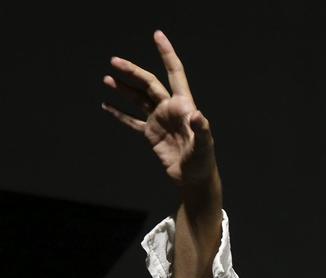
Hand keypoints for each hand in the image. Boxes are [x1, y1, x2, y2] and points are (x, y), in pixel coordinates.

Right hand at [102, 30, 214, 187]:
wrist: (193, 179)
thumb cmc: (203, 162)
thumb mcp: (204, 146)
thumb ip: (201, 130)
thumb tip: (198, 116)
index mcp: (183, 105)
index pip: (175, 73)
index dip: (167, 54)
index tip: (157, 35)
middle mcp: (169, 109)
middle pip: (149, 84)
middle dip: (133, 71)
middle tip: (114, 61)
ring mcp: (158, 120)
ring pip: (138, 99)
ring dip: (123, 89)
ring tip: (107, 78)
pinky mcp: (150, 134)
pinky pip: (132, 121)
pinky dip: (119, 114)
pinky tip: (106, 106)